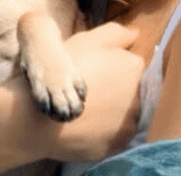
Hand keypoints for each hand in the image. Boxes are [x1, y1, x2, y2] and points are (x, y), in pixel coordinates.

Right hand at [39, 22, 143, 162]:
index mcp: (134, 68)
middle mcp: (139, 98)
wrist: (41, 117)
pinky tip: (87, 121)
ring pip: (125, 112)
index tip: (100, 68)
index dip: (117, 66)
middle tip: (93, 86)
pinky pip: (116, 133)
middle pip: (133, 89)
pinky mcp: (118, 146)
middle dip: (118, 87)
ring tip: (89, 105)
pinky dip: (105, 128)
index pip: (135, 65)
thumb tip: (136, 34)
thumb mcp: (90, 40)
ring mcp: (129, 125)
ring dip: (113, 108)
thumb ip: (118, 33)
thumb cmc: (66, 70)